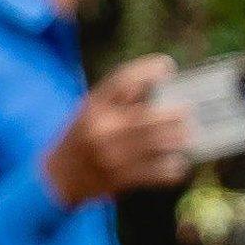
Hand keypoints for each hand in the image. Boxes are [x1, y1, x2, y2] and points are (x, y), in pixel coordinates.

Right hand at [43, 55, 191, 206]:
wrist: (56, 178)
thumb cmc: (80, 138)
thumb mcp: (89, 113)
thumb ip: (118, 100)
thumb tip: (158, 84)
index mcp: (93, 107)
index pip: (122, 80)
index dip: (147, 69)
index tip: (167, 66)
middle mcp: (102, 129)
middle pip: (149, 116)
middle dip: (176, 114)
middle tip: (187, 111)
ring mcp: (112, 155)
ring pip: (159, 144)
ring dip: (179, 139)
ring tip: (187, 136)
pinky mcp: (121, 178)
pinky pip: (158, 172)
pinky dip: (173, 167)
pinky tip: (177, 163)